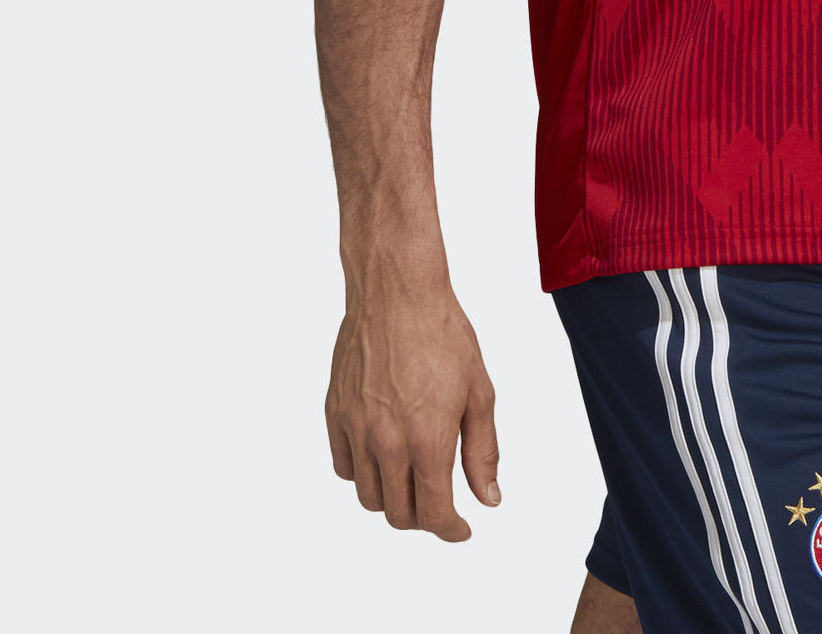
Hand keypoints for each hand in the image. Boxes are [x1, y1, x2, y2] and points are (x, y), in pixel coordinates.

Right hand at [325, 287, 500, 538]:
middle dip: (423, 518)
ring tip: (412, 478)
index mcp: (427, 440)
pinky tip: (382, 456)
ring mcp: (356, 429)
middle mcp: (386, 443)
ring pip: (367, 496)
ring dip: (392, 498)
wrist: (397, 291)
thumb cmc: (443, 333)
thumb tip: (488, 497)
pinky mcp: (334, 413)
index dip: (451, 530)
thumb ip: (483, 450)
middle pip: (398, 514)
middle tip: (439, 502)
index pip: (434, 514)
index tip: (461, 529)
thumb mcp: (479, 392)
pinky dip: (362, 473)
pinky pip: (343, 466)